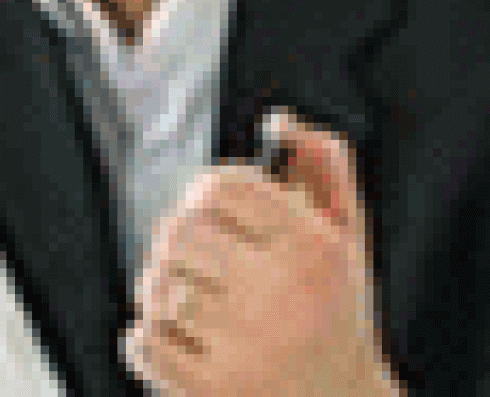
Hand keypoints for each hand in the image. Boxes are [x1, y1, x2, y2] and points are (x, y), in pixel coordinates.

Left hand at [123, 107, 402, 396]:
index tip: (216, 216)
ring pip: (156, 287)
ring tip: (191, 308)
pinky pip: (141, 342)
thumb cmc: (334, 315)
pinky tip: (180, 346)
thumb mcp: (349, 238)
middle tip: (195, 263)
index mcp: (315, 249)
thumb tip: (278, 119)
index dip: (205, 194)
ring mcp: (246, 349)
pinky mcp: (211, 393)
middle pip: (178, 233)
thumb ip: (325, 164)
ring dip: (160, 294)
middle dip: (177, 245)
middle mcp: (283, 295)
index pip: (221, 186)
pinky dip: (147, 341)